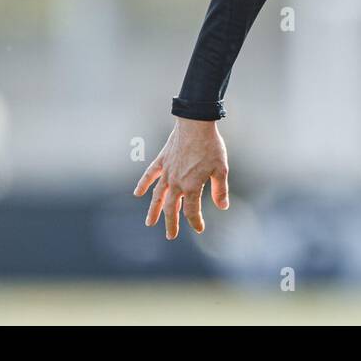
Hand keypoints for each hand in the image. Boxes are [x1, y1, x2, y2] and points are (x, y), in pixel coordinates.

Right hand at [134, 117, 228, 239]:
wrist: (196, 125)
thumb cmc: (211, 146)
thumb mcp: (221, 169)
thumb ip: (220, 190)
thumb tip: (223, 206)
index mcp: (192, 186)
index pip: (191, 211)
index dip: (195, 222)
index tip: (199, 229)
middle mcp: (176, 183)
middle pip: (171, 208)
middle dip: (171, 223)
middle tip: (170, 236)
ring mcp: (167, 172)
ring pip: (157, 196)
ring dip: (153, 211)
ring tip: (149, 223)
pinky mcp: (162, 161)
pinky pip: (150, 175)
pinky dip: (143, 184)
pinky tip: (138, 193)